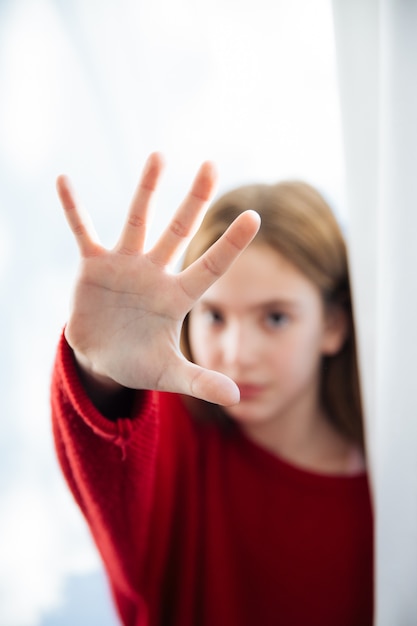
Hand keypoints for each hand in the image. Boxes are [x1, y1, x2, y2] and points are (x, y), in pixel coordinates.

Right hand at [56, 153, 259, 405]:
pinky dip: (73, 209)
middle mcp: (155, 273)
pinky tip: (64, 180)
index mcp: (176, 297)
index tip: (256, 216)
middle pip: (178, 231)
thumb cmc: (139, 363)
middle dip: (194, 200)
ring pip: (137, 220)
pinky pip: (82, 231)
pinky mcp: (93, 266)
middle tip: (212, 165)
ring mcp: (124, 265)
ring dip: (146, 190)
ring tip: (159, 156)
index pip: (210, 266)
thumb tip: (237, 398)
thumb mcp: (169, 374)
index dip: (231, 244)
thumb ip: (200, 381)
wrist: (102, 358)